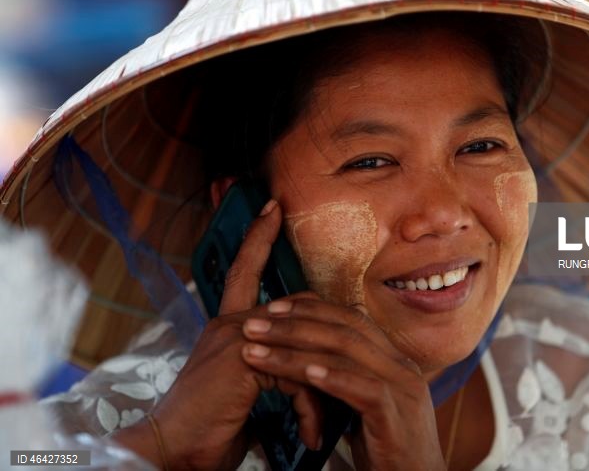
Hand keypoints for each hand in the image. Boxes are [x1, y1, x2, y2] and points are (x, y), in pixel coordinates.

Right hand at [113, 201, 322, 469]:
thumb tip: (298, 365)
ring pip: (302, 342)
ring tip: (322, 426)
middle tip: (349, 355)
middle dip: (323, 327)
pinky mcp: (242, 359)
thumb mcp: (243, 390)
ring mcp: (234, 338)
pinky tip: (311, 436)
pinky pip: (297, 373)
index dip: (257, 238)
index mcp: (227, 329)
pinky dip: (309, 409)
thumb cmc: (208, 429)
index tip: (272, 209)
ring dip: (321, 385)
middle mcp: (229, 325)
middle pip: (291, 305)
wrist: (172, 455)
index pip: (245, 272)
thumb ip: (267, 365)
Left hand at [241, 295, 446, 470]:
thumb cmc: (384, 450)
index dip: (311, 309)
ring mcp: (403, 389)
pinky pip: (364, 389)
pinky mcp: (397, 417)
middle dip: (295, 324)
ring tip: (257, 351)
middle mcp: (401, 366)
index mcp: (393, 359)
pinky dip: (333, 379)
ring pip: (347, 354)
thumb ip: (343, 379)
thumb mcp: (362, 406)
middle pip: (345, 328)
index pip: (350, 318)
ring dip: (296, 351)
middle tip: (254, 325)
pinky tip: (304, 375)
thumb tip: (308, 360)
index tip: (273, 308)